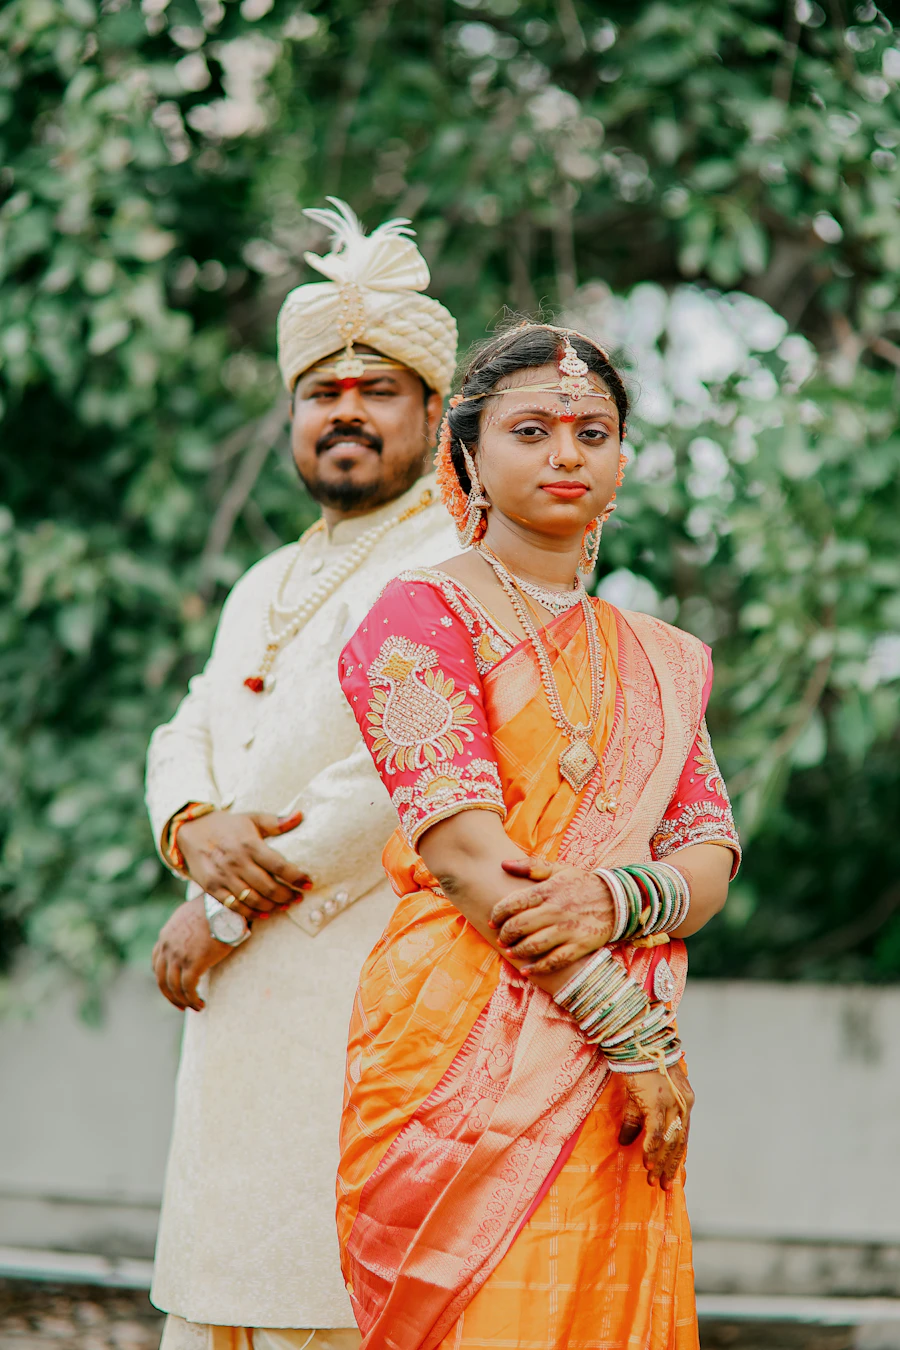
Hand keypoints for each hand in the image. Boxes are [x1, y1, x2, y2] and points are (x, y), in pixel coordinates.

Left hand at [152, 896, 233, 1011]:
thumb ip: (187, 928)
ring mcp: (178, 955)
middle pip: (161, 979)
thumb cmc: (215, 908)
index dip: (164, 978)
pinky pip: (188, 988)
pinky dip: (193, 1000)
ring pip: (174, 987)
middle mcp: (167, 946)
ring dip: (183, 1001)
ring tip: (196, 1006)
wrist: (225, 905)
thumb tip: (196, 934)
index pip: (157, 963)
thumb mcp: (192, 916)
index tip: (173, 988)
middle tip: (181, 1004)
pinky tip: (201, 1004)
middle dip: (170, 995)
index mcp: (166, 935)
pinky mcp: (193, 963)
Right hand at [177, 810, 310, 918]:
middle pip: (269, 887)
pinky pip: (236, 906)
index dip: (296, 877)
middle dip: (288, 896)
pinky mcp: (213, 888)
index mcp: (250, 845)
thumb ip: (277, 822)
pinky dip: (252, 913)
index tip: (308, 883)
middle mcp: (237, 862)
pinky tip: (265, 913)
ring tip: (285, 905)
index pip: (279, 866)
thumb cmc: (227, 825)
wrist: (191, 831)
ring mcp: (224, 877)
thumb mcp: (252, 818)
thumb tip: (300, 816)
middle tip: (298, 898)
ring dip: (273, 906)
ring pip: (254, 900)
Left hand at [488, 858, 615, 974]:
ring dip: (517, 951)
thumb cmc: (582, 884)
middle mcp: (556, 911)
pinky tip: (527, 970)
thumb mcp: (559, 869)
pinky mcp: (579, 946)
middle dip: (505, 934)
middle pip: (520, 926)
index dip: (498, 914)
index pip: (514, 903)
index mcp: (548, 891)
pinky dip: (538, 968)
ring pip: (534, 945)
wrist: (617, 899)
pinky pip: (554, 961)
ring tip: (510, 952)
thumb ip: (531, 866)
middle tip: (500, 938)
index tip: (493, 920)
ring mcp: (568, 929)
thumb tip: (503, 864)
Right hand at [618, 1061, 694, 1189]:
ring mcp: (673, 1104)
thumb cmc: (639, 1065)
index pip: (682, 1135)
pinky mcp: (658, 1102)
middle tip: (663, 1186)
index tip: (671, 1175)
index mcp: (683, 1102)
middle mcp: (683, 1105)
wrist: (639, 1044)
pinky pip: (657, 1132)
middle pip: (679, 1142)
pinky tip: (647, 1162)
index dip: (676, 1156)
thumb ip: (635, 1120)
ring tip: (654, 1180)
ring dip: (661, 1163)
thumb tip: (625, 1142)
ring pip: (670, 1141)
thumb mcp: (639, 1095)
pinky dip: (652, 1148)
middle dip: (670, 1166)